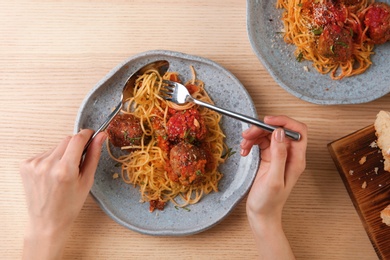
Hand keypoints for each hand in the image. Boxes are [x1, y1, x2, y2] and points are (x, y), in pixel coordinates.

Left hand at [20, 129, 106, 259]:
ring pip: (56, 147)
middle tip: (78, 162)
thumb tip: (101, 135)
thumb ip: (94, 155)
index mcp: (65, 169)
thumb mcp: (87, 180)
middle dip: (75, 146)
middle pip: (67, 140)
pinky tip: (52, 174)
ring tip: (63, 172)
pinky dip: (51, 160)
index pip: (77, 138)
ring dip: (63, 154)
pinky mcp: (26, 164)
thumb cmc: (70, 204)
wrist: (47, 221)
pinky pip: (45, 153)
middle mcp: (47, 164)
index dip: (87, 134)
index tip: (92, 134)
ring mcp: (34, 164)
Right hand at [241, 115, 306, 258]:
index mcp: (296, 159)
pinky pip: (260, 143)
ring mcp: (278, 156)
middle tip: (247, 134)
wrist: (261, 214)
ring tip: (243, 144)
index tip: (267, 121)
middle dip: (262, 129)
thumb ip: (278, 155)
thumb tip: (279, 132)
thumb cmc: (269, 202)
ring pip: (268, 135)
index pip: (298, 130)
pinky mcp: (268, 159)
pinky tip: (244, 151)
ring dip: (254, 136)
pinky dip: (251, 143)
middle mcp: (289, 155)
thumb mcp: (274, 179)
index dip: (284, 121)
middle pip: (279, 130)